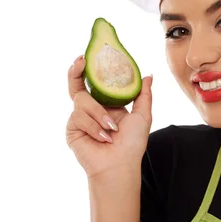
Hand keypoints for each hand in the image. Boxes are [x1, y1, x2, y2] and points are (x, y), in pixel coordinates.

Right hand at [65, 54, 152, 179]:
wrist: (120, 165)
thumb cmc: (132, 143)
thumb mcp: (143, 114)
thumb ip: (143, 94)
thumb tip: (147, 75)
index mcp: (106, 103)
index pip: (95, 82)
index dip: (88, 69)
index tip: (86, 56)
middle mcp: (91, 109)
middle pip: (76, 85)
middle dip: (76, 72)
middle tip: (81, 62)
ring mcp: (80, 118)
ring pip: (82, 101)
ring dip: (99, 115)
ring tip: (111, 129)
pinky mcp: (72, 129)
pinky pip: (79, 117)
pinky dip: (94, 127)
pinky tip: (103, 138)